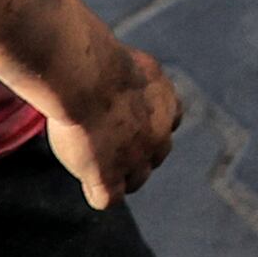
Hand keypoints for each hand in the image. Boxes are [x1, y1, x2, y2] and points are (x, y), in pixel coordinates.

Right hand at [51, 45, 182, 209]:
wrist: (88, 77)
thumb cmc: (95, 60)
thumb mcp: (122, 60)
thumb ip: (123, 72)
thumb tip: (103, 57)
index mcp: (165, 101)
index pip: (169, 121)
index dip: (149, 125)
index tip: (129, 121)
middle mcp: (159, 133)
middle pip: (157, 154)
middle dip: (139, 153)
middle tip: (111, 147)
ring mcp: (135, 159)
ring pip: (136, 180)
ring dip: (121, 176)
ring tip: (97, 167)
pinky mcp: (109, 177)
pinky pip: (108, 199)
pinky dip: (98, 192)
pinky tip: (87, 181)